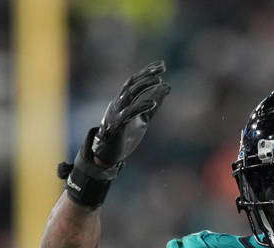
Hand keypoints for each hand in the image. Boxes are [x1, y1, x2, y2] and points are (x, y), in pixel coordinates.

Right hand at [58, 61, 169, 207]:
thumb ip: (153, 103)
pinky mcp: (117, 126)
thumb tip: (166, 87)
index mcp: (123, 101)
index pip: (134, 81)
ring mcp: (116, 114)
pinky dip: (140, 107)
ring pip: (129, 95)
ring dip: (144, 87)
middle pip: (132, 85)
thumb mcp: (142, 118)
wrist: (107, 156)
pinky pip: (129, 114)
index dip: (147, 71)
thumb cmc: (124, 136)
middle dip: (147, 75)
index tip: (161, 65)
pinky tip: (152, 103)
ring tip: (159, 82)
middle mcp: (118, 104)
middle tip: (161, 69)